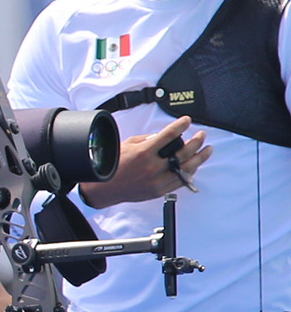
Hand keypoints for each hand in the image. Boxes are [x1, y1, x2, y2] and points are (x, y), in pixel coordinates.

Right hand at [79, 116, 209, 207]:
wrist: (106, 187)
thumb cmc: (113, 165)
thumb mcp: (126, 145)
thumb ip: (145, 140)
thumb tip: (160, 137)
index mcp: (144, 152)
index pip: (168, 135)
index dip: (180, 125)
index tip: (186, 120)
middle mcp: (153, 167)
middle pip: (183, 152)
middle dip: (196, 141)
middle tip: (201, 134)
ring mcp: (158, 180)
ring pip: (187, 168)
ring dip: (200, 158)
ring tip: (207, 150)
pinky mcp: (160, 191)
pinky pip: (180, 181)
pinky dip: (190, 172)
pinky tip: (194, 166)